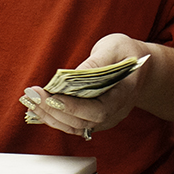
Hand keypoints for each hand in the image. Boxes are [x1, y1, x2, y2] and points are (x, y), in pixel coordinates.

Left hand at [20, 33, 150, 139]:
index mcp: (124, 94)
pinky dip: (55, 117)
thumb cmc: (128, 54)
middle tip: (34, 96)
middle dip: (55, 111)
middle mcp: (115, 112)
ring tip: (31, 100)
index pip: (99, 110)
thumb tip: (72, 75)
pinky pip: (73, 123)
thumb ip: (96, 62)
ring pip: (75, 127)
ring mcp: (105, 119)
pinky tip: (39, 107)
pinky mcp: (94, 118)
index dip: (74, 107)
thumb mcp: (115, 47)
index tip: (52, 98)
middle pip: (83, 122)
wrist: (142, 68)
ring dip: (51, 116)